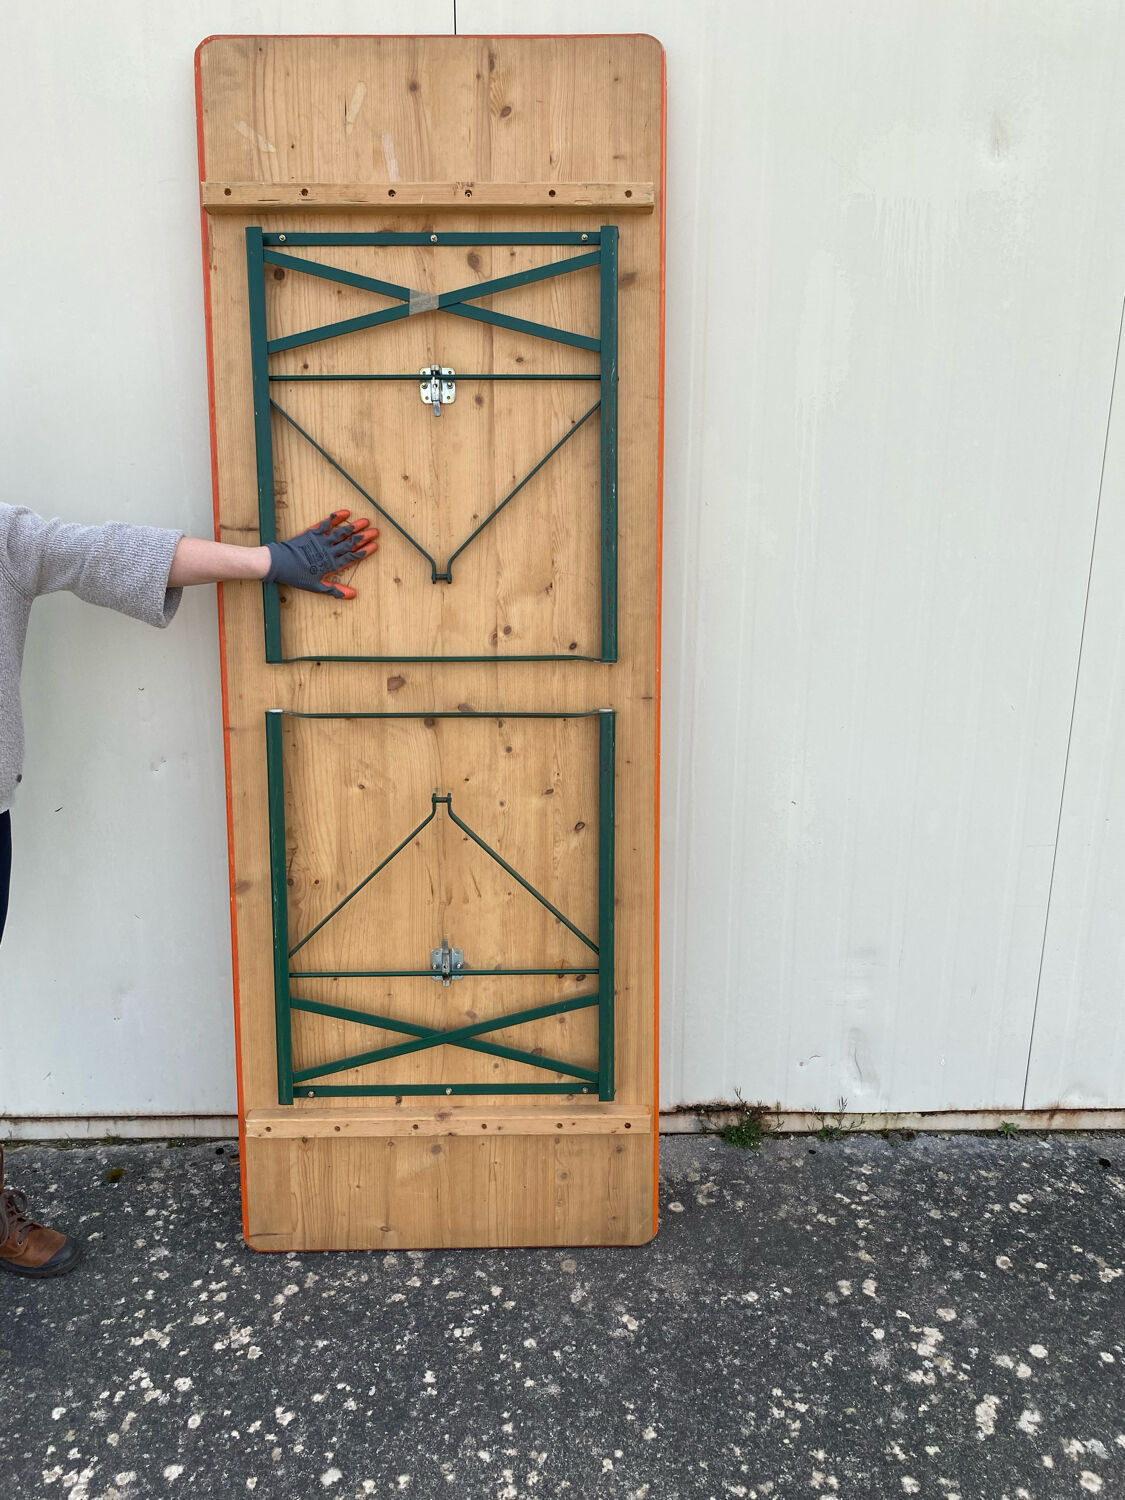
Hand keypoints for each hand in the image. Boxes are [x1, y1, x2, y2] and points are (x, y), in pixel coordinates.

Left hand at [264, 510, 378, 598]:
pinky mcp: (312, 532)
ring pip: (341, 532)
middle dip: (363, 537)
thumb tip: (353, 595)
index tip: (375, 545)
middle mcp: (328, 551)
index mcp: (331, 565)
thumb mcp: (317, 586)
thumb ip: (336, 590)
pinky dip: (336, 518)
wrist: (278, 564)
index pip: (352, 557)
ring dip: (354, 526)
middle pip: (349, 543)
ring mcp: (320, 541)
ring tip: (366, 520)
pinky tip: (345, 512)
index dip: (364, 551)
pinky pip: (326, 523)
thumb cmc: (297, 576)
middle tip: (376, 531)